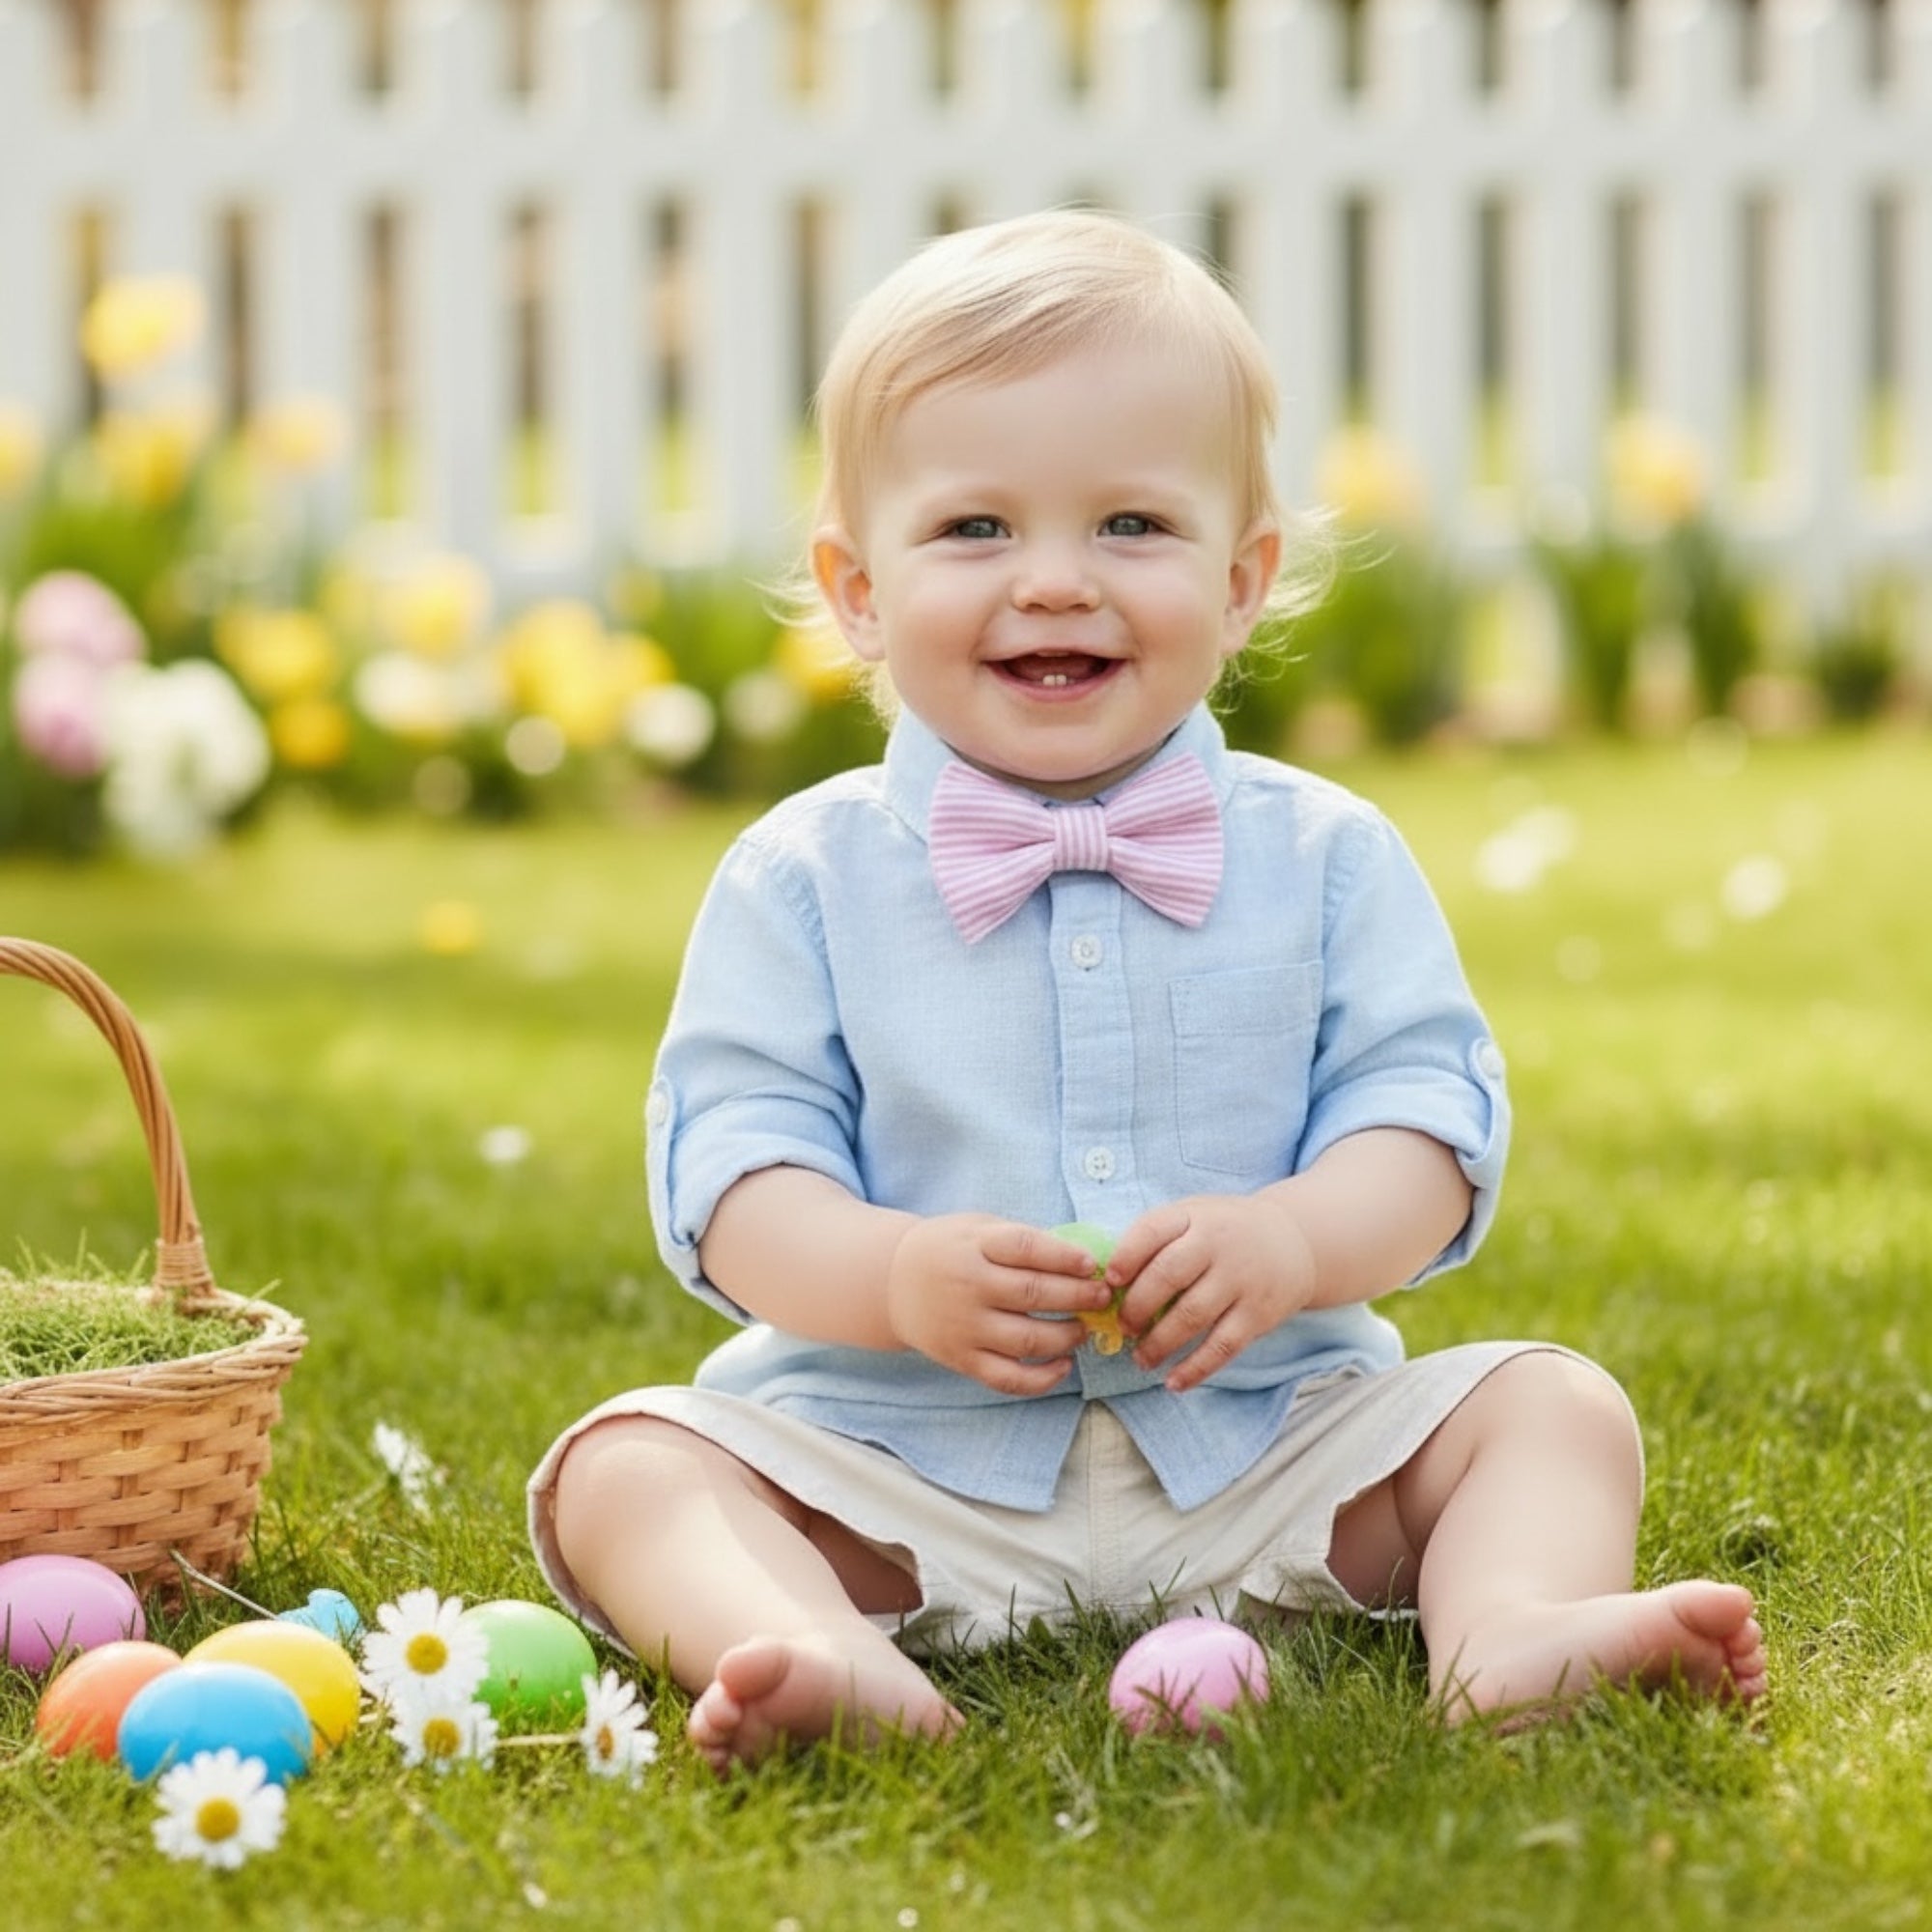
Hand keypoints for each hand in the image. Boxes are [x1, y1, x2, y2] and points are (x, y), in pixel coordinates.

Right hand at [884, 1216, 1114, 1395]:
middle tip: (1103, 1296)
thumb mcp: (978, 1227)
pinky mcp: (962, 1359)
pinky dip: (1042, 1378)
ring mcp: (965, 1326)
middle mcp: (969, 1286)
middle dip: (1079, 1297)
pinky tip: (1063, 1365)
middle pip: (1033, 1293)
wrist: (893, 1282)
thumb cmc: (950, 1249)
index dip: (1065, 1257)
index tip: (1093, 1264)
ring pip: (1027, 1339)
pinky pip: (1008, 1378)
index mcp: (974, 1245)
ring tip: (1084, 1329)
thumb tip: (1083, 1258)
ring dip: (1068, 1336)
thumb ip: (1022, 1239)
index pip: (1026, 1248)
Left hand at [1106, 1195, 1316, 1392]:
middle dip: (1136, 1306)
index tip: (1108, 1281)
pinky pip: (1222, 1346)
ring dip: (1159, 1343)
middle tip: (1122, 1327)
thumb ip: (1156, 1239)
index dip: (1125, 1256)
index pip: (1152, 1231)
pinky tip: (1174, 1382)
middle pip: (1168, 1276)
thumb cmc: (1225, 1232)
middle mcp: (1217, 1244)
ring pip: (1191, 1316)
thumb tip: (1106, 1280)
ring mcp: (1240, 1279)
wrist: (1294, 1242)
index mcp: (1193, 1216)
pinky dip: (1196, 1368)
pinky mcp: (1258, 1314)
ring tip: (1140, 1358)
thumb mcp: (1193, 1217)